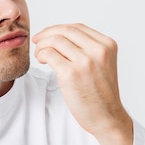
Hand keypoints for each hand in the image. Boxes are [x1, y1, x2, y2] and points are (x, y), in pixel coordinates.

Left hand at [32, 23, 132, 144]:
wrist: (107, 117)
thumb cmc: (101, 93)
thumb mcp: (103, 63)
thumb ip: (88, 48)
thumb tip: (59, 36)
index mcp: (107, 45)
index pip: (77, 27)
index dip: (58, 29)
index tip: (47, 35)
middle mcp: (98, 50)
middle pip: (64, 31)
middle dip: (46, 34)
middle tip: (37, 42)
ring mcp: (85, 62)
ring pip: (55, 41)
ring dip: (42, 45)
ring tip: (40, 55)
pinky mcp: (71, 74)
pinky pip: (49, 54)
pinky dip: (41, 55)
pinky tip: (42, 61)